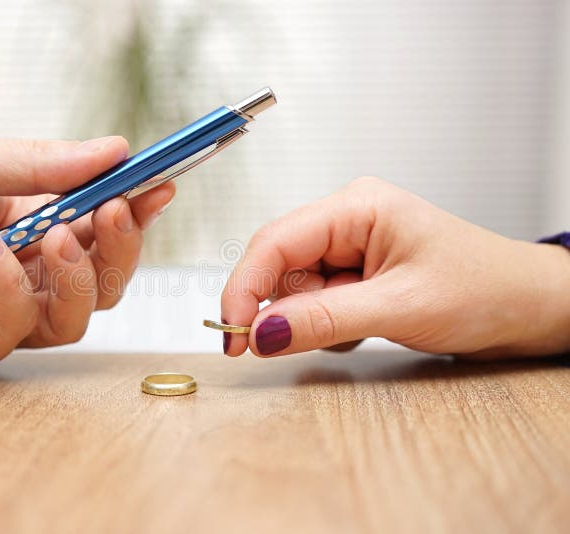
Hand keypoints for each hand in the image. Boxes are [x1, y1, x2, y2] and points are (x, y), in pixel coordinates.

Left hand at [0, 135, 174, 373]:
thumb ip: (45, 164)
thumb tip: (116, 150)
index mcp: (32, 224)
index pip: (99, 228)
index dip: (134, 212)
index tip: (159, 186)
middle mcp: (26, 272)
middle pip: (104, 279)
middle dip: (119, 247)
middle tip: (116, 212)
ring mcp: (5, 311)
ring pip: (77, 313)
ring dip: (77, 273)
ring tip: (52, 235)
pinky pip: (20, 325)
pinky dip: (10, 283)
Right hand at [222, 177, 569, 358]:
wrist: (529, 309)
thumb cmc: (486, 289)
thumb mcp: (400, 307)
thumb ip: (324, 320)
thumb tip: (260, 333)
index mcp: (356, 207)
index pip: (274, 242)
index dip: (244, 288)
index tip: (231, 333)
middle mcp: (347, 222)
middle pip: (278, 266)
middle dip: (282, 309)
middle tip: (284, 345)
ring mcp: (350, 249)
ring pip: (294, 290)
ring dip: (312, 320)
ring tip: (363, 327)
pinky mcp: (355, 276)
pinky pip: (314, 304)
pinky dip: (327, 326)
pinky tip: (366, 328)